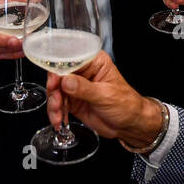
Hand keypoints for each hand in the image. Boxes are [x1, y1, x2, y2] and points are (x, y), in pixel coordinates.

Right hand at [46, 51, 161, 146]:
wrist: (129, 124)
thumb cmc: (126, 104)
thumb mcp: (105, 95)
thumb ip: (84, 88)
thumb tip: (66, 81)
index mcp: (94, 62)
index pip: (71, 59)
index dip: (59, 68)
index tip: (54, 80)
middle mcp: (83, 72)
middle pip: (59, 75)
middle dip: (54, 89)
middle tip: (56, 101)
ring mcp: (76, 87)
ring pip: (56, 91)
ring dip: (54, 104)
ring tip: (58, 115)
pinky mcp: (73, 101)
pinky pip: (58, 104)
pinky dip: (56, 113)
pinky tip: (59, 120)